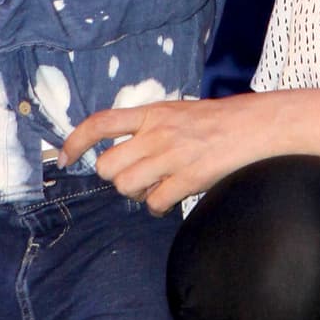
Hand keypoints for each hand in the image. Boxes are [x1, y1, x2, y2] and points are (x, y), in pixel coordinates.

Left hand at [64, 92, 276, 213]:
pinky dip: (158, 207)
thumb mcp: (178, 112)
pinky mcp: (189, 177)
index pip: (100, 123)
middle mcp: (157, 133)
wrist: (257, 125)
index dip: (75, 142)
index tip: (63, 158)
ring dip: (137, 194)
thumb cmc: (219, 121)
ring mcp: (172, 155)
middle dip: (117, 178)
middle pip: (108, 166)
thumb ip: (150, 128)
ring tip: (156, 187)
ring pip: (126, 186)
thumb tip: (124, 154)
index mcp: (153, 113)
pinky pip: (154, 202)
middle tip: (137, 177)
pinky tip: (170, 199)